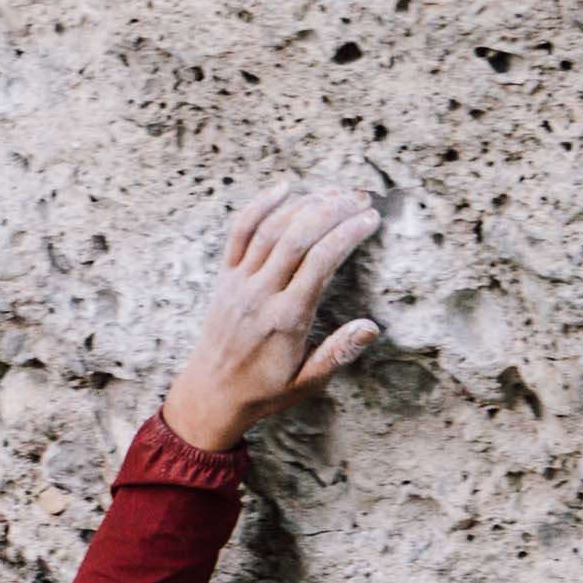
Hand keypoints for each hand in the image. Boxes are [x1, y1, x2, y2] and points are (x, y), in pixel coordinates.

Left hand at [161, 183, 382, 455]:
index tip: (370, 219)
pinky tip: (284, 188)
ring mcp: (239, 282)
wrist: (211, 394)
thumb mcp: (308, 382)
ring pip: (271, 228)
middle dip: (333, 210)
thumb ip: (338, 353)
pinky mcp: (225, 277)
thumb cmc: (265, 390)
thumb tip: (371, 327)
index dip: (348, 233)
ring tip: (335, 193)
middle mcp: (261, 294)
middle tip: (360, 198)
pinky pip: (239, 232)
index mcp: (286, 319)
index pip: (321, 261)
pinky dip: (260, 206)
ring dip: (305, 204)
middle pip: (298, 236)